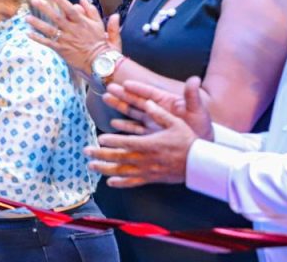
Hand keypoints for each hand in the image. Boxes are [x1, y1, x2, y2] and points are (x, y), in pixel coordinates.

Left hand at [26, 0, 119, 73]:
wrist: (101, 64)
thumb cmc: (104, 46)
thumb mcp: (103, 27)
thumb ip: (93, 12)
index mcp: (83, 23)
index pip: (70, 9)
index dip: (60, 1)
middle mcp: (73, 30)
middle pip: (56, 17)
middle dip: (44, 8)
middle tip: (34, 0)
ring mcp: (66, 40)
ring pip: (49, 30)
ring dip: (37, 23)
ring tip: (26, 17)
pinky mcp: (62, 50)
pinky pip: (48, 43)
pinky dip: (38, 38)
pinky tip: (28, 33)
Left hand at [85, 77, 211, 187]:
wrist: (200, 164)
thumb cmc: (188, 141)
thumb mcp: (175, 123)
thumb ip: (159, 113)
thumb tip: (147, 102)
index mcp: (150, 144)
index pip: (127, 142)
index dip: (112, 141)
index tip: (100, 139)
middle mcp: (146, 159)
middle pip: (119, 157)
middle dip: (101, 155)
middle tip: (86, 152)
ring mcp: (148, 170)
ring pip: (123, 171)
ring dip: (105, 169)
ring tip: (91, 166)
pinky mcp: (152, 178)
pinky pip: (134, 182)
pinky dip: (122, 183)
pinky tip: (110, 182)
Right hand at [102, 76, 213, 139]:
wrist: (201, 148)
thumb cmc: (202, 127)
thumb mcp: (198, 111)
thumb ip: (192, 96)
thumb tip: (194, 79)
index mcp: (167, 102)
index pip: (150, 92)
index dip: (138, 88)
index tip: (126, 84)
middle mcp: (157, 110)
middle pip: (137, 100)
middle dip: (123, 94)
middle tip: (109, 87)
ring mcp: (153, 122)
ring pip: (132, 112)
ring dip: (119, 106)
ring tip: (106, 98)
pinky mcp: (150, 134)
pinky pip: (135, 129)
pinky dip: (124, 126)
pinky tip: (114, 123)